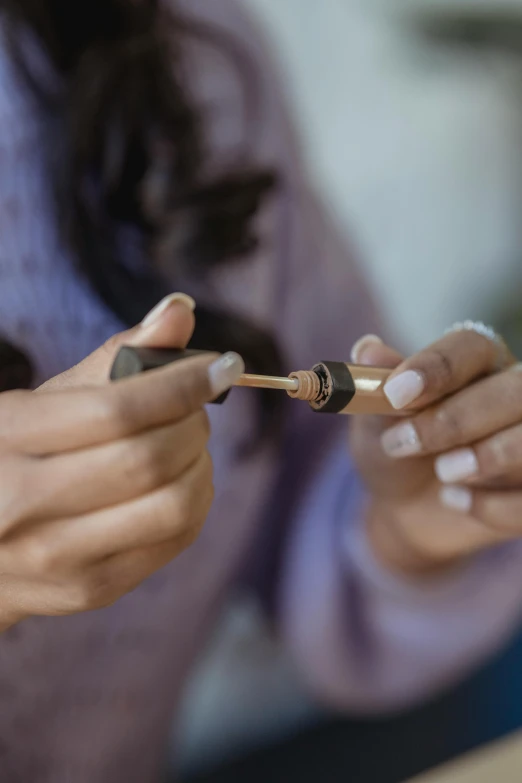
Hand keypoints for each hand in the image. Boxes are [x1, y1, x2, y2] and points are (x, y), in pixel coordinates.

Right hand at [0, 295, 243, 629]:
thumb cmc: (15, 456)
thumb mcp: (47, 400)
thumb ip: (115, 356)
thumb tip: (180, 310)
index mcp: (7, 438)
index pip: (117, 409)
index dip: (184, 383)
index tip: (222, 365)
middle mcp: (23, 505)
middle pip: (150, 460)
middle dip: (194, 424)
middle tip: (195, 408)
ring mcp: (57, 557)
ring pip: (173, 506)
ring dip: (202, 465)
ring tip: (187, 446)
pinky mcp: (89, 589)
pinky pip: (175, 540)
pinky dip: (196, 500)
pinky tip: (181, 481)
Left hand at [349, 329, 520, 576]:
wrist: (404, 507)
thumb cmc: (396, 448)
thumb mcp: (375, 420)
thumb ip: (376, 387)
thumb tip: (366, 349)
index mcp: (477, 363)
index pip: (472, 346)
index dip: (437, 366)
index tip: (395, 393)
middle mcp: (514, 395)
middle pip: (516, 390)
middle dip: (458, 419)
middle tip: (405, 443)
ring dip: (487, 457)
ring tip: (441, 473)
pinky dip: (493, 505)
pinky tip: (453, 501)